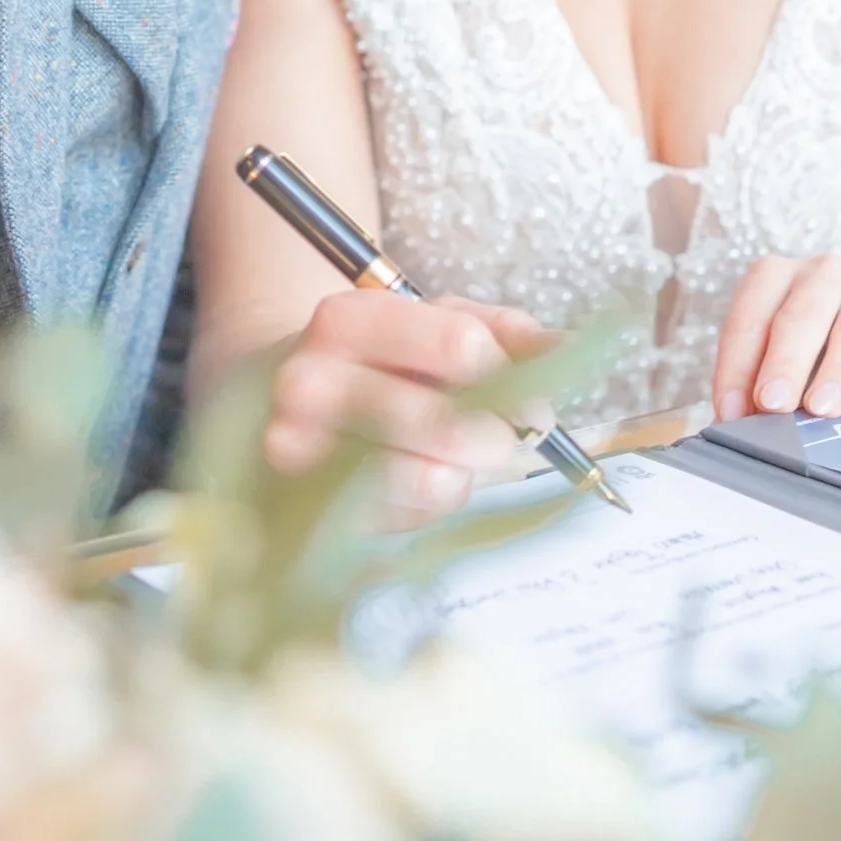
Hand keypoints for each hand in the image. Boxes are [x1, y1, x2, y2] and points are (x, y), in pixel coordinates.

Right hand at [265, 289, 556, 520]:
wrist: (274, 396)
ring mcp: (295, 453)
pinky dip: (425, 508)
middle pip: (445, 422)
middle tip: (503, 443)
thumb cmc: (377, 359)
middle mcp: (308, 382)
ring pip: (422, 479)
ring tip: (453, 461)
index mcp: (347, 319)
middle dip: (496, 440)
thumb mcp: (435, 322)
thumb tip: (567, 349)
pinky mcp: (304, 511)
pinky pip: (398, 521)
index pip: (461, 346)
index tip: (529, 401)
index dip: (514, 380)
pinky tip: (414, 482)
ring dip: (460, 477)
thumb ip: (505, 333)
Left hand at [713, 254, 840, 424]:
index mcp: (778, 275)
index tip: (731, 411)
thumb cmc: (826, 334)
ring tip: (821, 408)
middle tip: (772, 404)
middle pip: (801, 317)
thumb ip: (760, 376)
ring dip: (836, 370)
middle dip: (784, 364)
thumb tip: (736, 424)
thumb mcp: (787, 344)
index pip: (750, 318)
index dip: (737, 365)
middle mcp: (824, 274)